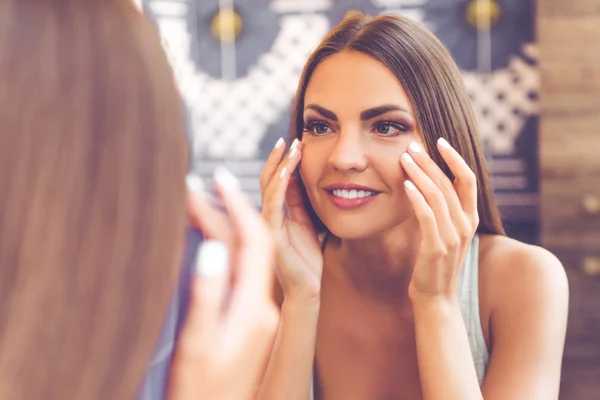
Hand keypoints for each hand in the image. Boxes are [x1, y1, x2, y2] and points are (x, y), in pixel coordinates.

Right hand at [168, 169, 278, 399]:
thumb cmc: (201, 390)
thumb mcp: (198, 343)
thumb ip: (207, 295)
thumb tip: (213, 248)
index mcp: (255, 307)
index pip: (254, 241)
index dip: (239, 206)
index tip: (220, 179)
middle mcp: (262, 306)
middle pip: (249, 245)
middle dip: (228, 211)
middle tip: (202, 185)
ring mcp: (255, 312)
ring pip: (244, 258)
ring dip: (226, 227)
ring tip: (201, 202)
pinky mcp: (246, 320)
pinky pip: (239, 273)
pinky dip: (225, 250)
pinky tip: (210, 239)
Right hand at [260, 138, 322, 302]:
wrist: (306, 290)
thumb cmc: (307, 260)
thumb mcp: (307, 224)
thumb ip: (301, 204)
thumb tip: (300, 177)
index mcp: (276, 214)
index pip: (275, 181)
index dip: (282, 162)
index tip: (294, 143)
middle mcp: (267, 216)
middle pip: (268, 180)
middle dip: (278, 159)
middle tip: (290, 139)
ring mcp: (267, 225)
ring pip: (269, 188)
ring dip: (280, 166)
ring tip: (291, 148)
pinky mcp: (271, 235)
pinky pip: (273, 205)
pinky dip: (279, 186)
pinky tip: (287, 172)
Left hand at [399, 139, 478, 304]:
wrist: (436, 298)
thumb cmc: (435, 264)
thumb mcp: (444, 233)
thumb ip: (442, 211)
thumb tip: (427, 184)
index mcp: (470, 219)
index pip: (468, 179)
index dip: (455, 158)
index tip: (439, 141)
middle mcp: (465, 225)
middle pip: (449, 182)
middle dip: (430, 161)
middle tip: (412, 146)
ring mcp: (452, 237)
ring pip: (437, 195)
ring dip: (420, 174)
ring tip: (404, 158)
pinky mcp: (436, 247)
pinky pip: (426, 215)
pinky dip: (417, 197)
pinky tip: (406, 184)